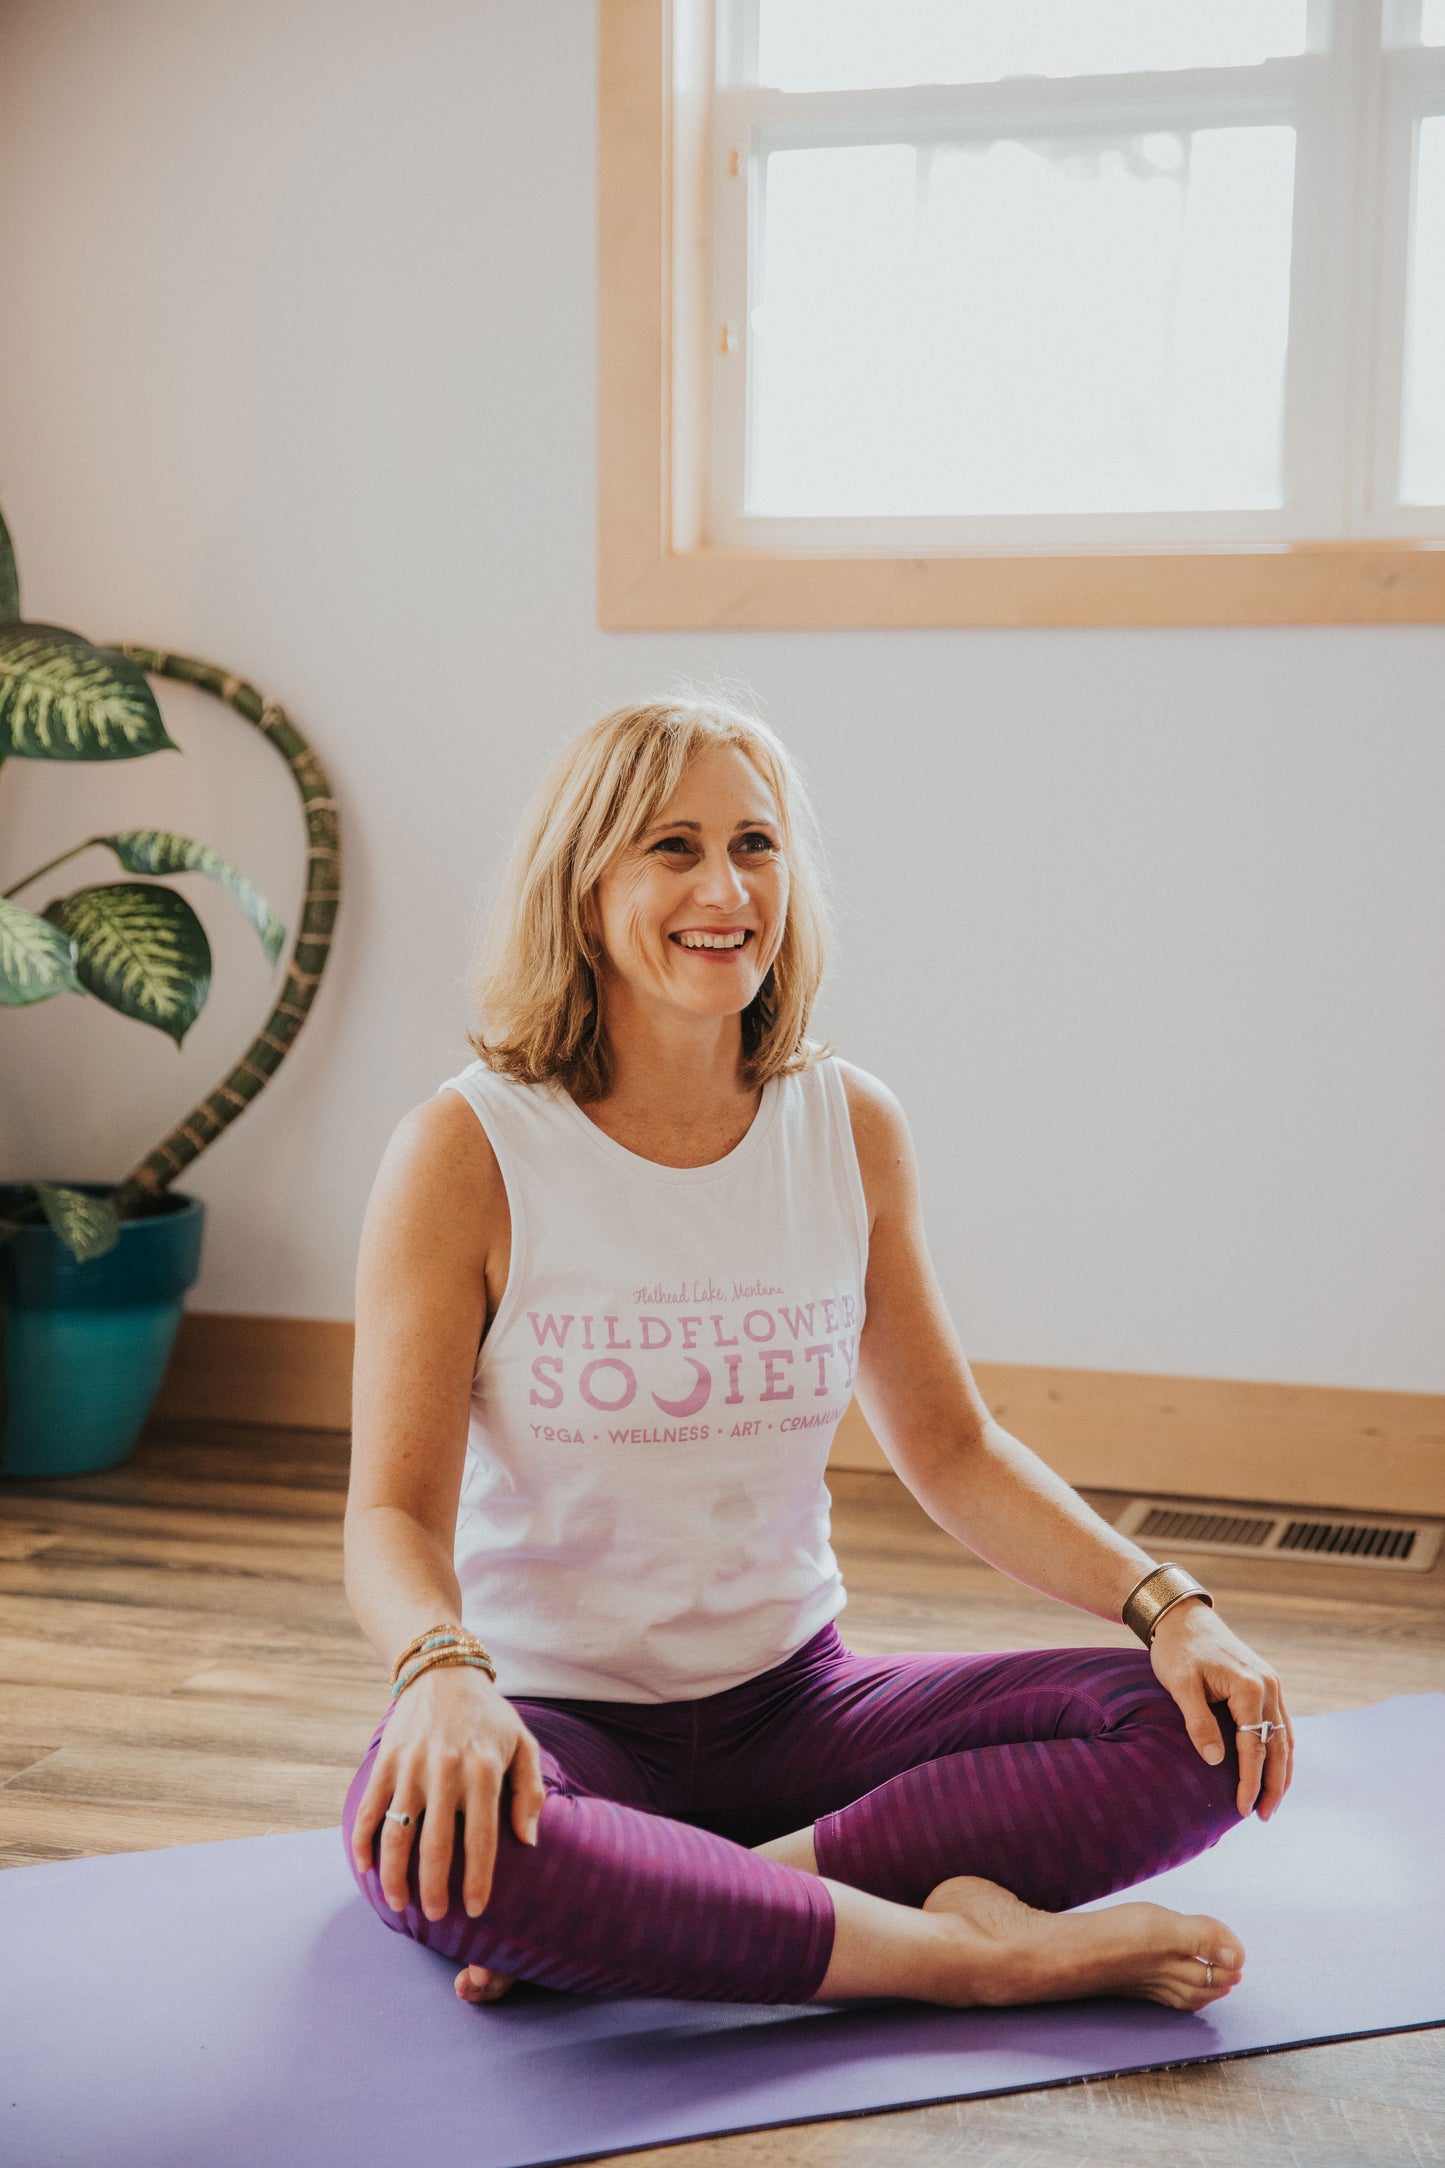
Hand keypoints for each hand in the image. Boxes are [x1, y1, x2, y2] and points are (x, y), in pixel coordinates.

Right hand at [349, 1664, 546, 1920]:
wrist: (444, 1671)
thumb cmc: (490, 1715)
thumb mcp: (523, 1743)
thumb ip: (530, 1791)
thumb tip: (529, 1841)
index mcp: (483, 1772)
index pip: (481, 1841)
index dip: (477, 1881)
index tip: (475, 1911)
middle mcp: (445, 1771)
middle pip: (435, 1847)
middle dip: (434, 1890)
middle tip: (435, 1917)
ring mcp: (411, 1766)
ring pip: (397, 1834)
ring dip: (394, 1876)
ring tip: (399, 1903)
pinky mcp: (386, 1760)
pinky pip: (371, 1808)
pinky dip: (363, 1840)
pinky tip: (365, 1867)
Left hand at [1148, 1597, 1292, 1820]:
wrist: (1183, 1617)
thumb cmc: (1177, 1650)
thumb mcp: (1180, 1685)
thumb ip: (1198, 1721)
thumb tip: (1215, 1761)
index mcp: (1248, 1687)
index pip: (1254, 1745)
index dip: (1250, 1780)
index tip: (1242, 1808)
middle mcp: (1268, 1686)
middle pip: (1279, 1746)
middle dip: (1274, 1784)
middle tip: (1263, 1816)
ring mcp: (1271, 1684)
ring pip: (1285, 1737)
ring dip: (1281, 1771)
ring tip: (1271, 1803)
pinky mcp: (1266, 1684)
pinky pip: (1280, 1724)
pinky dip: (1279, 1750)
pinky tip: (1273, 1769)